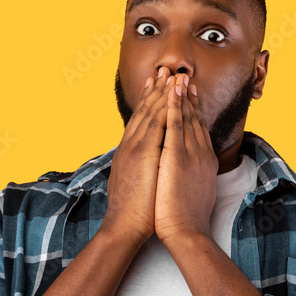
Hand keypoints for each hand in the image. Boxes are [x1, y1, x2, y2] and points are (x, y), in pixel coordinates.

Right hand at [101, 67, 173, 244]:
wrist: (124, 227)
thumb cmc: (134, 212)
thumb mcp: (135, 183)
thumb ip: (140, 168)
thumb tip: (148, 163)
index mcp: (129, 152)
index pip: (141, 120)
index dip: (149, 101)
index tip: (157, 84)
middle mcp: (130, 145)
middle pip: (144, 111)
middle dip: (156, 89)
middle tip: (165, 68)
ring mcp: (135, 148)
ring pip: (150, 112)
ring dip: (162, 91)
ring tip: (171, 73)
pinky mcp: (142, 154)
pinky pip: (156, 124)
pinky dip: (163, 107)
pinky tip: (171, 94)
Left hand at [154, 73, 217, 246]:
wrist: (187, 232)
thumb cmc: (188, 218)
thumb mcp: (196, 191)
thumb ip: (194, 176)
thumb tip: (192, 172)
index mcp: (204, 161)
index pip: (198, 128)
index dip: (193, 109)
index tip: (190, 93)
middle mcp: (200, 153)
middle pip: (193, 118)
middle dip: (187, 96)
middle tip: (183, 76)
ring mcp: (190, 154)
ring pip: (185, 117)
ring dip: (180, 95)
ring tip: (176, 75)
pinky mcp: (177, 158)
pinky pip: (175, 126)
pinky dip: (173, 107)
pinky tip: (170, 93)